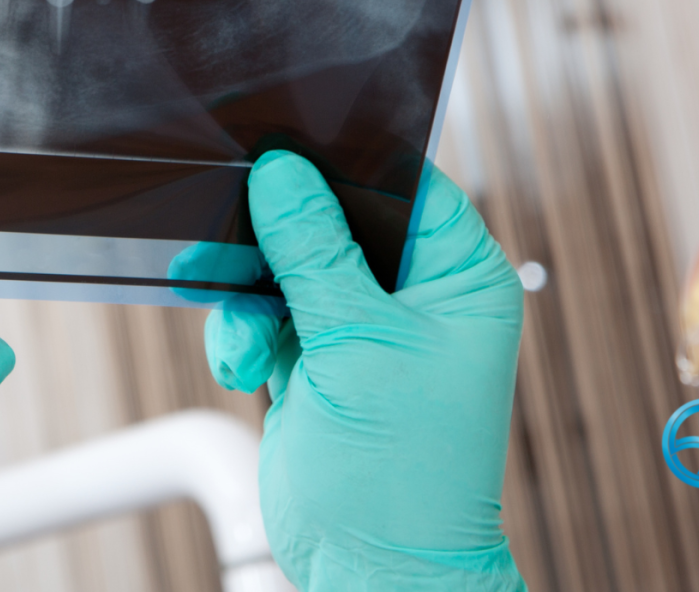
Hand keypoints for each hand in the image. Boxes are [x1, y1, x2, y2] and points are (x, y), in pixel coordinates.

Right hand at [206, 152, 524, 590]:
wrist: (371, 572)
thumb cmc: (403, 473)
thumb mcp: (356, 343)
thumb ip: (313, 251)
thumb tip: (281, 172)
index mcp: (459, 278)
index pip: (405, 185)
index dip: (347, 163)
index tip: (286, 149)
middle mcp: (416, 297)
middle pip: (335, 220)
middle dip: (280, 234)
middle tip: (239, 235)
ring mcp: (363, 329)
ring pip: (288, 265)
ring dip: (253, 294)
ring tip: (247, 340)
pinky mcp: (317, 361)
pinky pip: (266, 313)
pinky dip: (243, 332)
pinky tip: (241, 364)